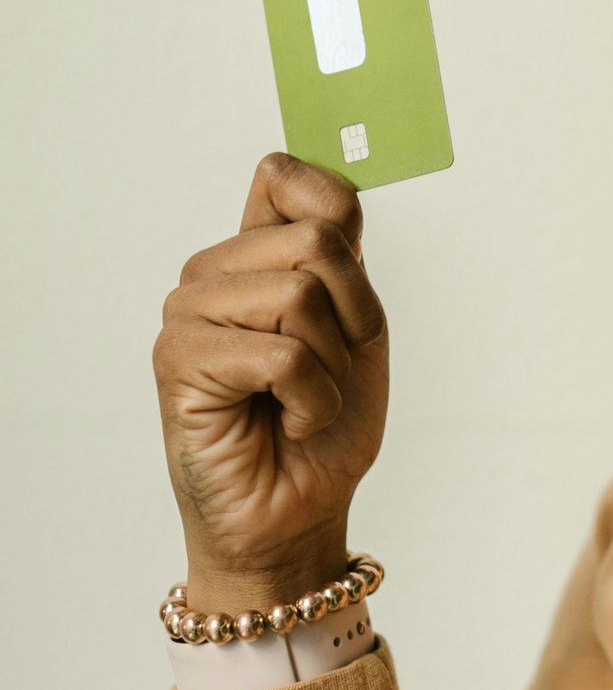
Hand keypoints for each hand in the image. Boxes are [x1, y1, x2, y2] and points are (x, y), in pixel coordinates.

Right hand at [154, 153, 390, 613]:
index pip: (288, 177)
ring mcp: (189, 310)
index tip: (350, 299)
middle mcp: (216, 272)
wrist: (299, 513)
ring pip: (299, 294)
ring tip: (302, 399)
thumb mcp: (358, 327)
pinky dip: (310, 401)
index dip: (341, 225)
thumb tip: (324, 188)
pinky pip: (282, 354)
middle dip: (352, 317)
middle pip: (316, 241)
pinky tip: (285, 422)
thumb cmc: (325, 427)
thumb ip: (340, 254)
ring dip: (330, 365)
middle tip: (330, 370)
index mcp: (256, 254)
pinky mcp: (178, 357)